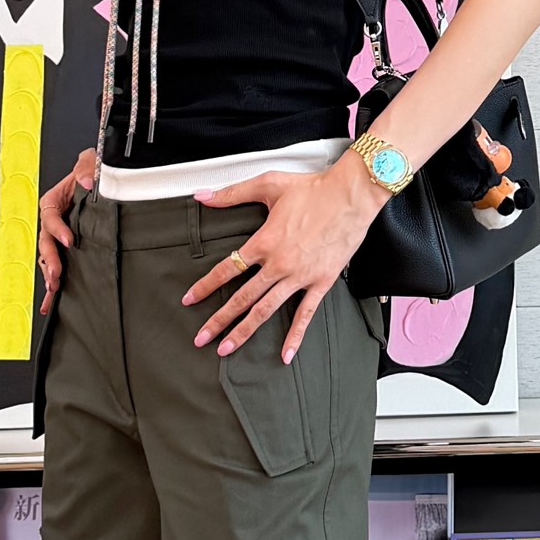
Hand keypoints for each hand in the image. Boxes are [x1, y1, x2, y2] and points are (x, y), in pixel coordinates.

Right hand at [37, 149, 94, 313]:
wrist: (106, 183)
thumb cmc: (94, 172)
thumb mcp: (91, 162)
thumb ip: (87, 167)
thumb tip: (87, 182)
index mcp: (54, 201)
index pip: (50, 215)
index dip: (57, 229)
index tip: (68, 240)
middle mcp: (55, 221)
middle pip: (46, 241)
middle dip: (50, 258)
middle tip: (55, 273)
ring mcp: (61, 237)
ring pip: (49, 256)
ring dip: (50, 273)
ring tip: (54, 287)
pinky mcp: (69, 250)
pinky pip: (59, 267)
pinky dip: (53, 284)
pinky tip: (50, 302)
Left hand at [183, 154, 388, 360]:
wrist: (350, 197)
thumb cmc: (313, 190)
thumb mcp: (268, 185)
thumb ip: (232, 194)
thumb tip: (203, 196)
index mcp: (263, 242)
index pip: (226, 270)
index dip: (204, 286)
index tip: (190, 299)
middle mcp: (278, 265)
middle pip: (241, 298)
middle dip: (219, 320)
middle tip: (202, 338)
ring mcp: (299, 277)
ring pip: (266, 310)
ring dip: (245, 331)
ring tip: (228, 348)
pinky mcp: (320, 283)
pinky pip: (305, 314)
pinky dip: (295, 336)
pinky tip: (285, 354)